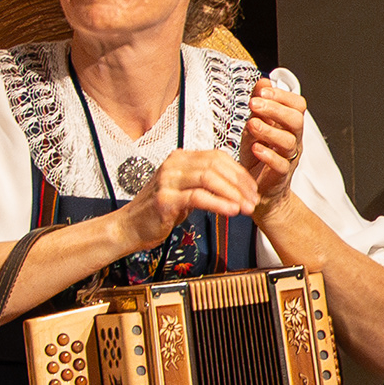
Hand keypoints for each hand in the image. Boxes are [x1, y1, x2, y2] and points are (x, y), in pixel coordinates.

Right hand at [119, 143, 261, 248]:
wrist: (130, 227)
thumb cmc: (160, 210)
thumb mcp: (186, 191)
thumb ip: (207, 184)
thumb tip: (239, 186)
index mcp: (181, 159)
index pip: (218, 157)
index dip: (239, 173)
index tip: (252, 189)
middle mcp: (174, 165)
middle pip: (216, 166)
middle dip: (240, 184)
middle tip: (253, 200)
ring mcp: (168, 180)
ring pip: (209, 178)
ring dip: (232, 194)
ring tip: (246, 208)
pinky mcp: (165, 199)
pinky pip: (198, 197)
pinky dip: (218, 203)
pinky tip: (231, 211)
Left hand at [240, 77, 307, 207]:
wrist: (257, 187)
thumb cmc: (257, 155)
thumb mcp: (254, 125)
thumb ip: (259, 104)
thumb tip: (262, 81)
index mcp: (288, 125)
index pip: (296, 105)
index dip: (282, 95)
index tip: (262, 90)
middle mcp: (292, 139)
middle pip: (296, 120)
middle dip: (275, 109)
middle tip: (254, 104)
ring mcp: (288, 157)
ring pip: (289, 141)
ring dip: (269, 130)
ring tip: (251, 125)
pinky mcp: (281, 175)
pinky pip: (281, 164)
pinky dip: (268, 155)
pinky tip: (255, 148)